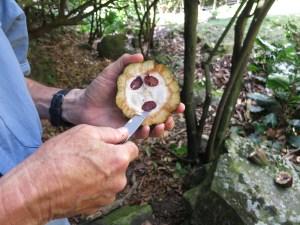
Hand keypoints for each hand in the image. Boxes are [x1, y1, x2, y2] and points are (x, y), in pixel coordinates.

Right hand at [0, 125, 137, 222]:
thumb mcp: (84, 132)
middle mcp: (119, 180)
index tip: (112, 143)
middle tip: (89, 155)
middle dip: (110, 158)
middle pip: (121, 164)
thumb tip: (124, 133)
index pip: (133, 149)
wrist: (37, 189)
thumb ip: (109, 132)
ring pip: (111, 178)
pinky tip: (76, 182)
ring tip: (79, 169)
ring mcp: (108, 195)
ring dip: (102, 173)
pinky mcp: (97, 206)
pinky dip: (93, 186)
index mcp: (119, 159)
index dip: (123, 144)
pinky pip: (101, 191)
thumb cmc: (59, 157)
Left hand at [67, 53, 184, 137]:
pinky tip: (146, 128)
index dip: (172, 102)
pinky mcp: (125, 131)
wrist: (83, 105)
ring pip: (153, 128)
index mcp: (140, 97)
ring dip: (161, 128)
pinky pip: (139, 135)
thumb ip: (125, 62)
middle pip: (160, 116)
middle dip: (170, 118)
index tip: (179, 103)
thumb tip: (142, 55)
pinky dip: (146, 133)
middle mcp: (140, 110)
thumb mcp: (111, 72)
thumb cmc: (98, 88)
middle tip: (173, 116)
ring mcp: (133, 122)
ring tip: (162, 124)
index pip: (160, 100)